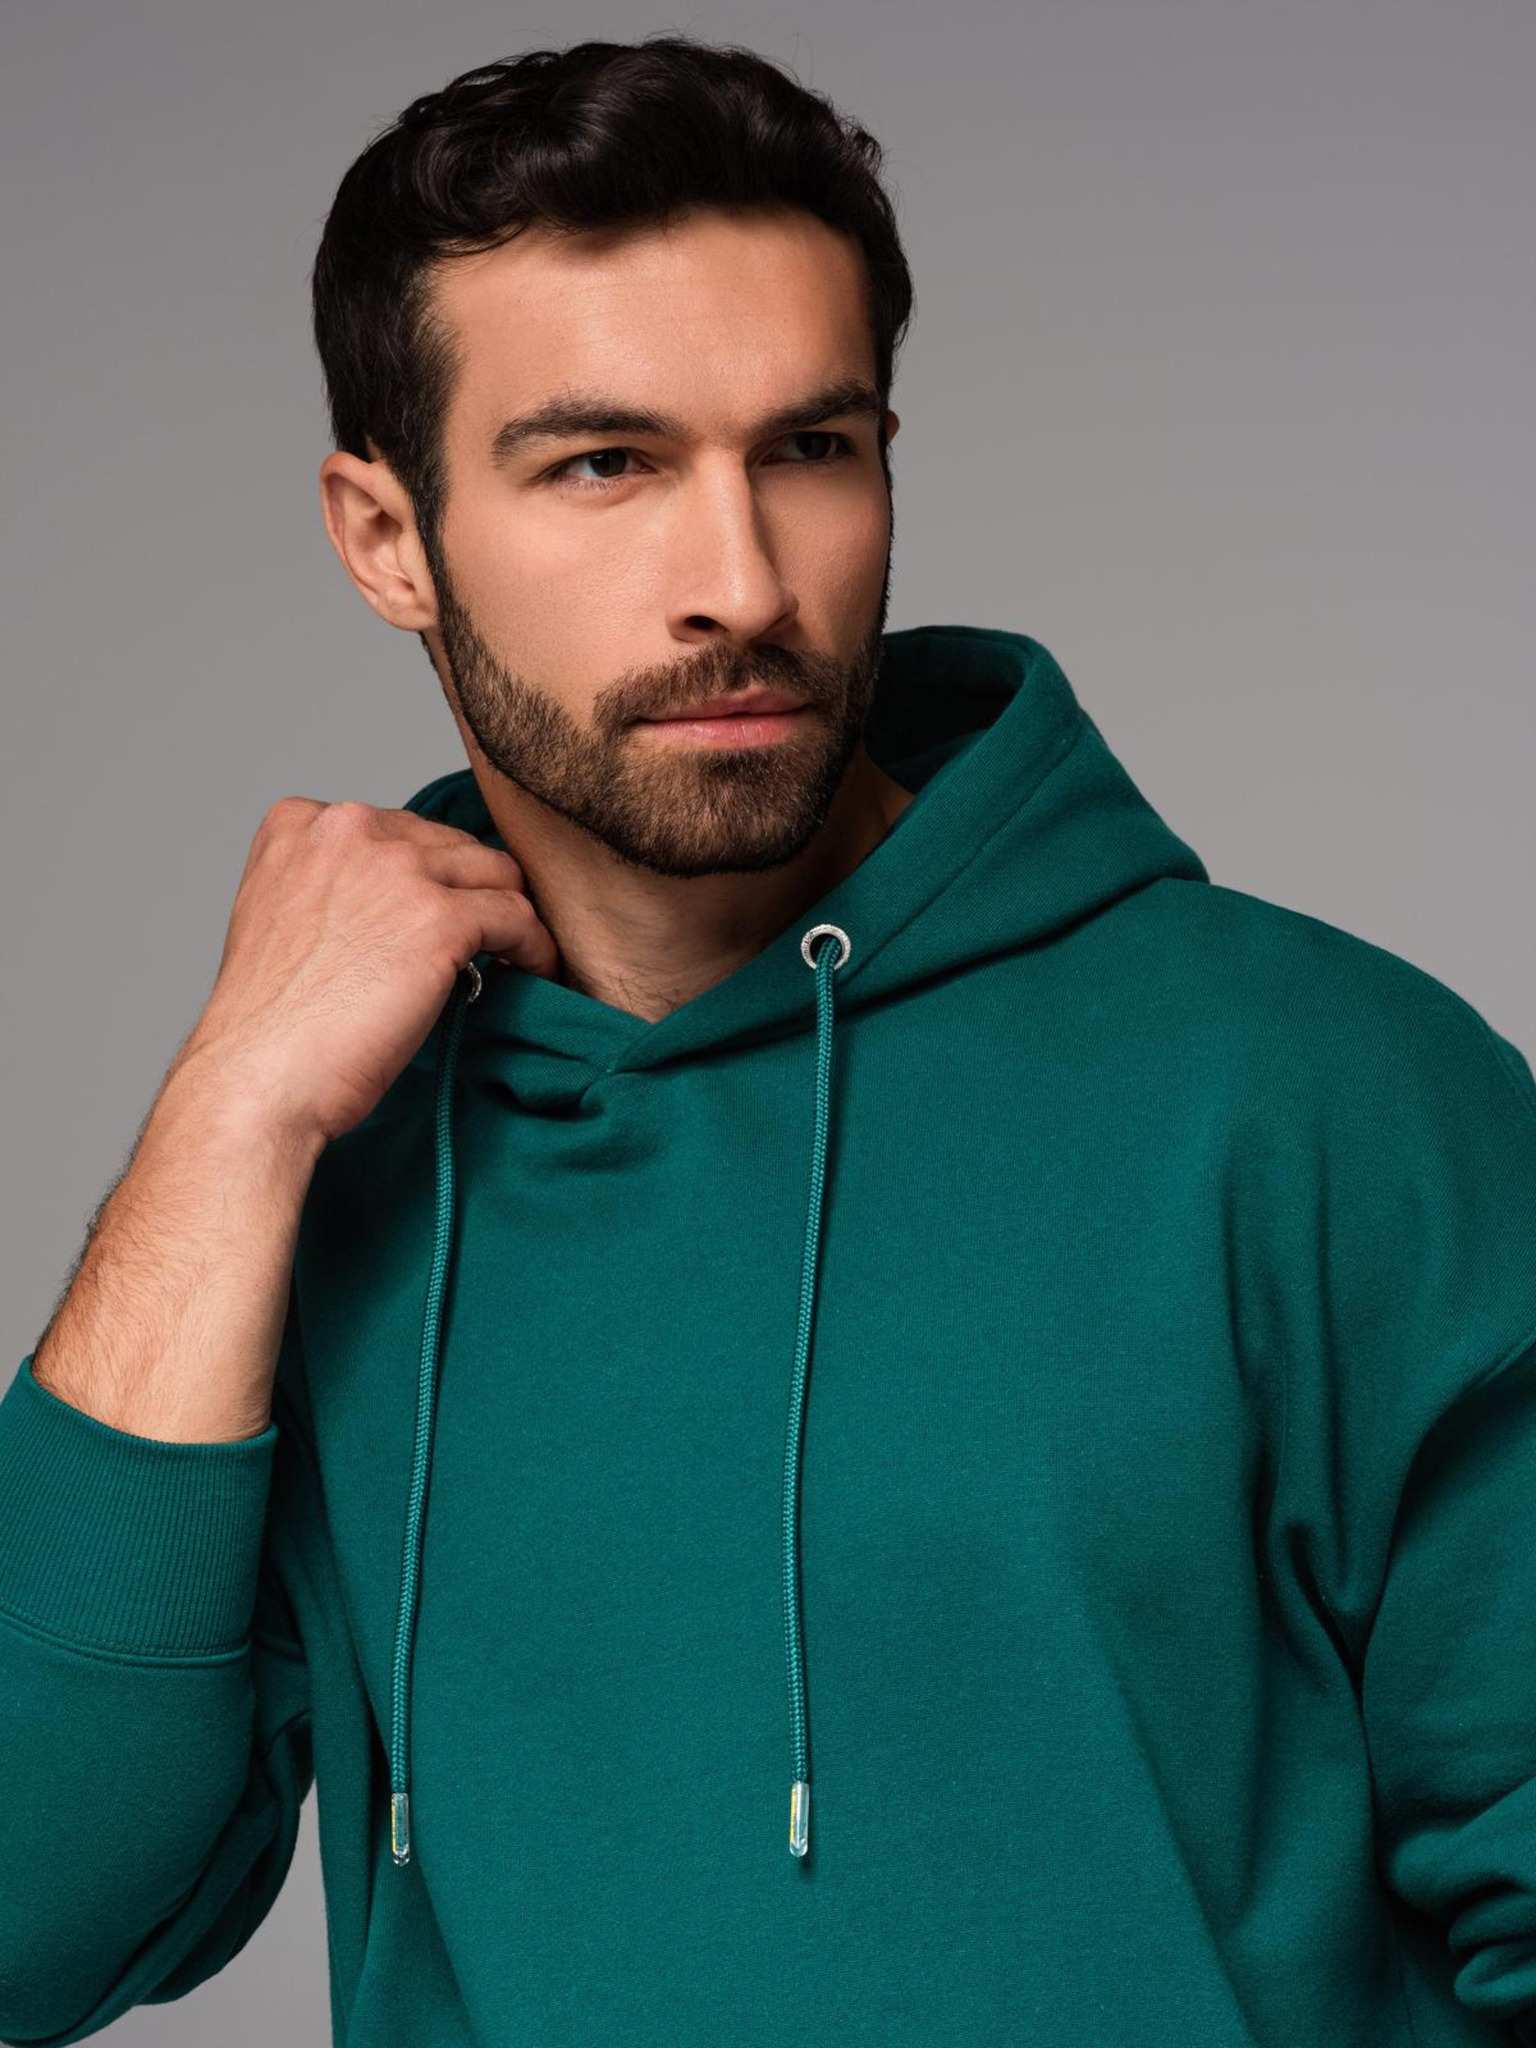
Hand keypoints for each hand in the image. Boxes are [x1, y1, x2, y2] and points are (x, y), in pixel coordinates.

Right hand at [173, 797, 558, 1145]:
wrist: (261, 1079)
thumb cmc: (272, 1026)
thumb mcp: (283, 920)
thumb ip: (335, 887)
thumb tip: (405, 899)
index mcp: (301, 823)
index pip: (396, 829)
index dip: (425, 875)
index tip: (434, 914)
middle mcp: (347, 829)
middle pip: (449, 844)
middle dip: (469, 890)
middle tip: (486, 938)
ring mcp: (397, 869)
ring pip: (493, 871)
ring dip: (510, 914)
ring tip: (516, 954)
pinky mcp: (440, 917)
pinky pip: (518, 916)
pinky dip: (535, 946)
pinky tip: (534, 971)